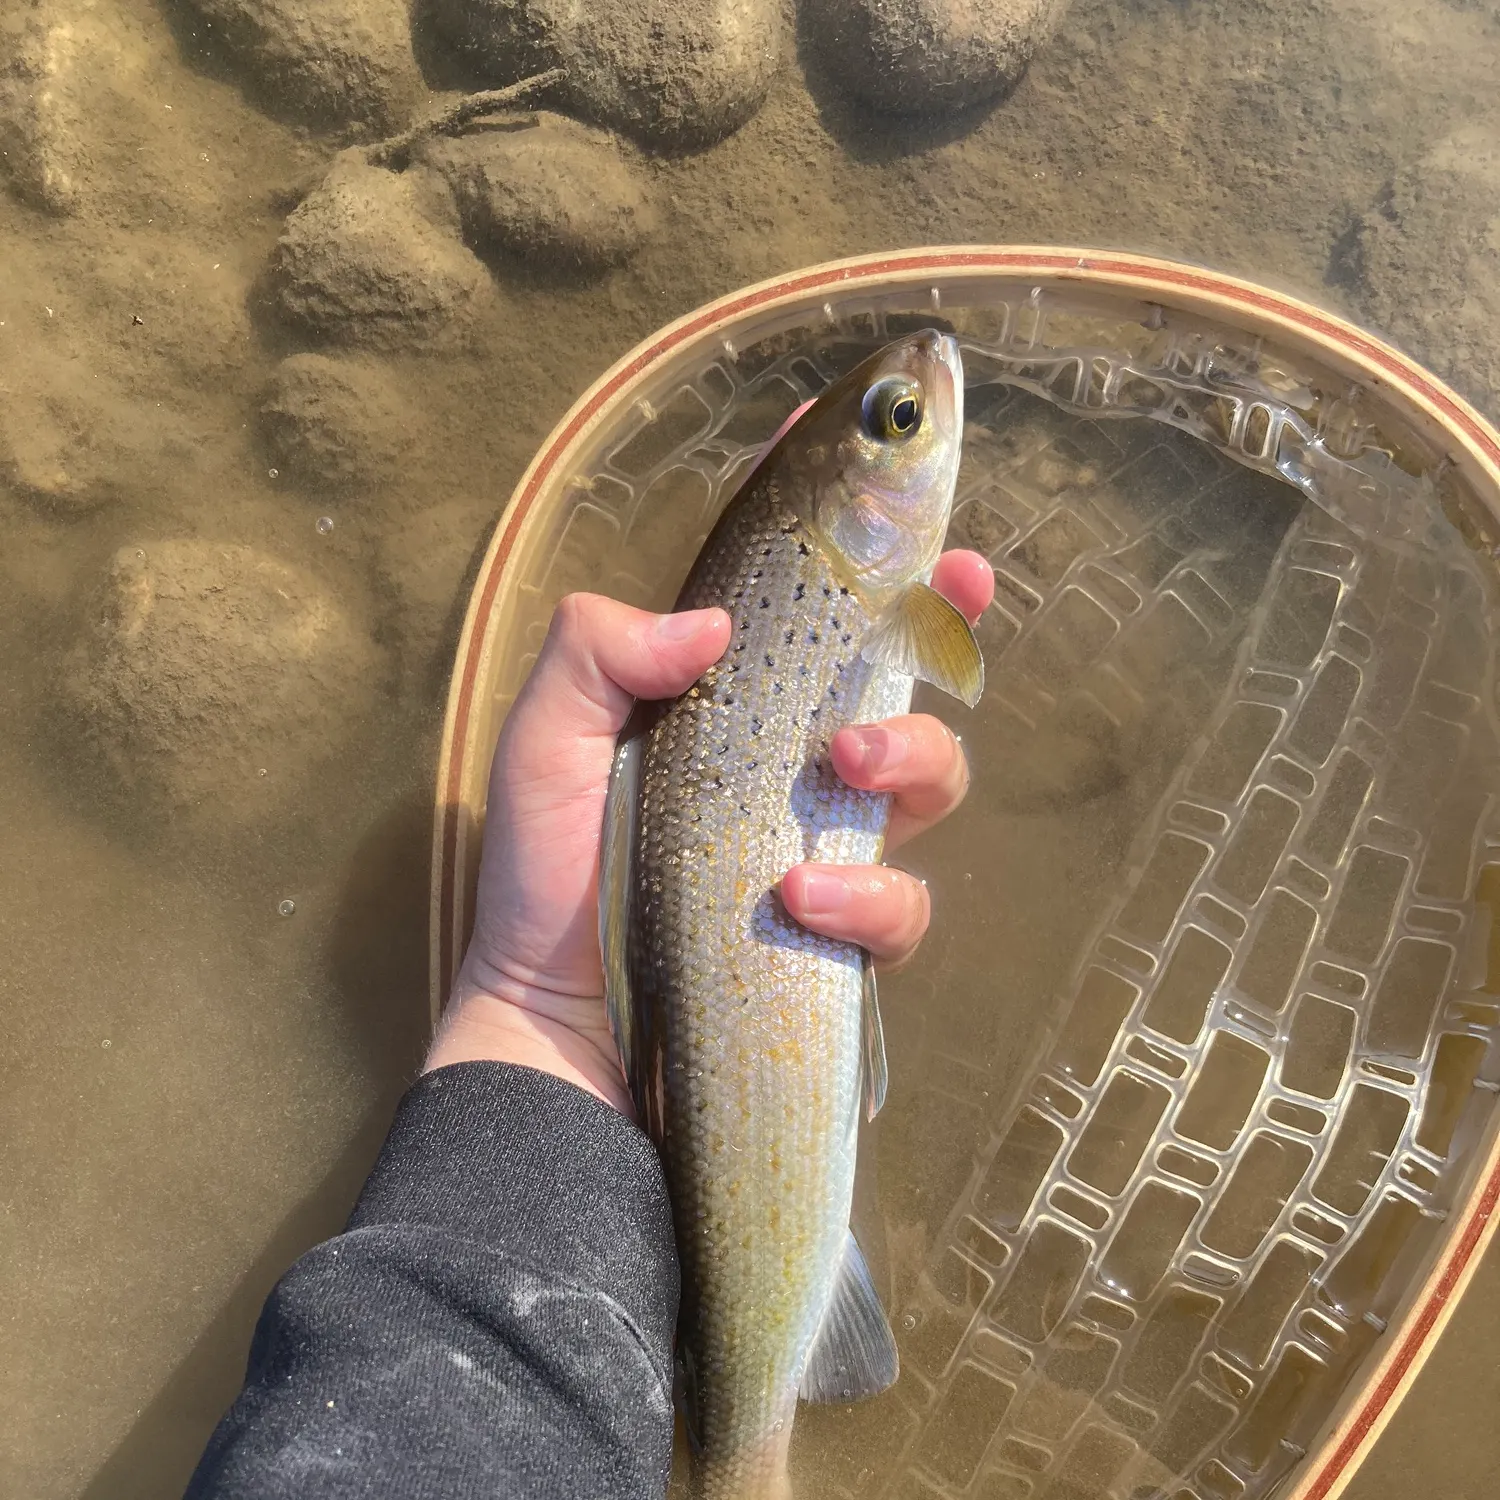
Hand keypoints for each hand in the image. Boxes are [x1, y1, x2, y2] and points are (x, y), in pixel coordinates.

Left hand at [424, 564, 993, 1116]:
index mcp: (744, 714)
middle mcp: (800, 777)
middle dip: (919, 701)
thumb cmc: (546, 871)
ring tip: (843, 785)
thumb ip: (596, 654)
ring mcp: (832, 855)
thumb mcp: (546, 742)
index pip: (837, 642)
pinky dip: (869, 899)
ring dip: (910, 771)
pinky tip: (801, 902)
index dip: (911, 599)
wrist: (548, 1012)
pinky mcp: (843, 939)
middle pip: (913, 711)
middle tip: (855, 737)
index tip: (955, 568)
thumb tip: (709, 625)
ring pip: (932, 795)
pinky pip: (903, 910)